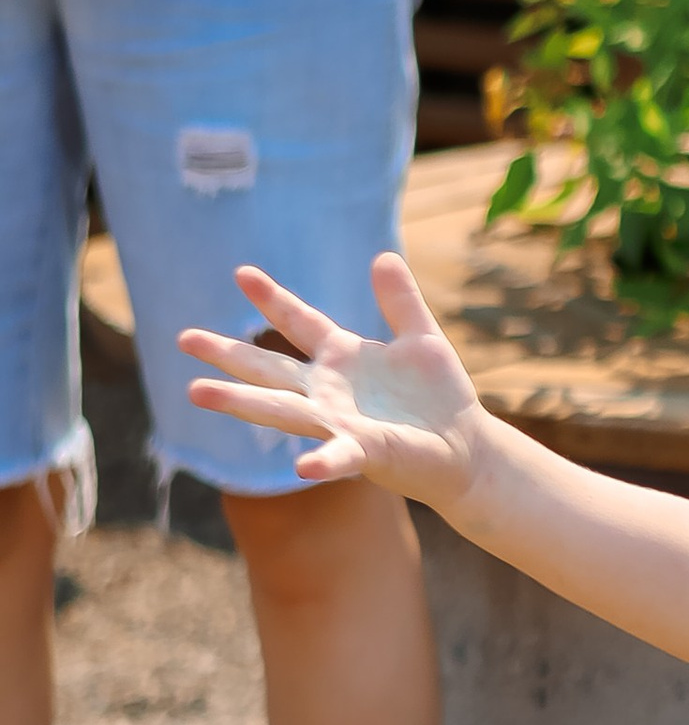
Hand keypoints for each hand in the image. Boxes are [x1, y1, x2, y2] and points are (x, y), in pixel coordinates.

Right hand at [179, 257, 496, 514]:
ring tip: (197, 392)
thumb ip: (401, 301)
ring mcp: (342, 423)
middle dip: (227, 354)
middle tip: (184, 337)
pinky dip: (321, 461)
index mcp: (341, 358)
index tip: (242, 273)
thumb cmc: (441, 398)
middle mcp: (330, 391)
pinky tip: (301, 468)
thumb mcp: (421, 339)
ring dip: (241, 403)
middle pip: (268, 369)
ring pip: (282, 410)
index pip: (298, 322)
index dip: (272, 298)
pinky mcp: (366, 452)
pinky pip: (338, 456)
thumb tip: (383, 256)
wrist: (468, 450)